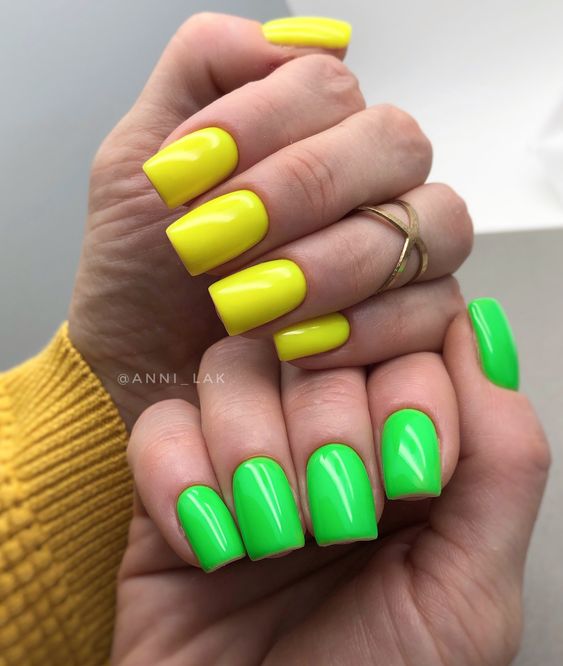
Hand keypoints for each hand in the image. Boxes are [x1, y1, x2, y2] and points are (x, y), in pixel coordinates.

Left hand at [68, 13, 471, 428]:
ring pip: (435, 224)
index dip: (261, 123)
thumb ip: (202, 69)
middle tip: (217, 240)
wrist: (143, 360)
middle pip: (396, 144)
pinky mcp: (415, 324)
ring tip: (245, 303)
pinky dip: (368, 327)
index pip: (329, 85)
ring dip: (334, 262)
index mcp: (312, 134)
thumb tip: (298, 40)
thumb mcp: (140, 157)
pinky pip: (435, 310)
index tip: (185, 178)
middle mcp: (370, 186)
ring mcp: (403, 255)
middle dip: (302, 190)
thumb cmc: (142, 267)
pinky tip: (297, 347)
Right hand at [111, 311, 548, 664]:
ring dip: (253, 449)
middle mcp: (325, 430)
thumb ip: (502, 456)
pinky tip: (207, 543)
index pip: (411, 334)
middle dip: (332, 430)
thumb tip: (482, 332)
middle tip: (338, 519)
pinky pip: (161, 421)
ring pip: (235, 365)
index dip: (409, 384)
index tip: (410, 472)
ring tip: (271, 534)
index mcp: (404, 442)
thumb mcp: (470, 586)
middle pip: (319, 345)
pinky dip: (178, 479)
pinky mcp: (172, 475)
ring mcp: (244, 446)